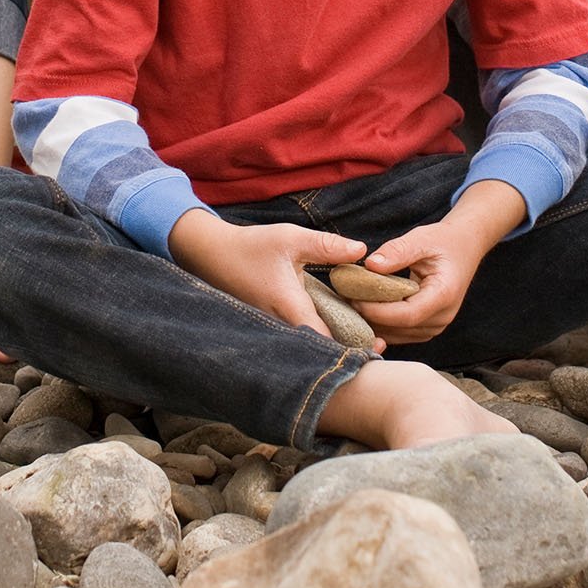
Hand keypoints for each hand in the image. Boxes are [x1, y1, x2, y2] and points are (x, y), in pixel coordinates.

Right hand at [169, 212, 366, 337]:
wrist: (210, 254)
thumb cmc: (251, 246)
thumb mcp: (291, 238)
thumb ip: (327, 246)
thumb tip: (362, 250)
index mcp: (289, 307)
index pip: (326, 340)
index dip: (353, 344)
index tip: (377, 342)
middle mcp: (280, 326)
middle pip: (321, 349)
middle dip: (348, 348)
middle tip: (377, 342)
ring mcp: (273, 330)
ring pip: (309, 346)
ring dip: (334, 343)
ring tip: (363, 337)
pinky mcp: (269, 327)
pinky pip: (298, 338)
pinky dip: (317, 336)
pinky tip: (335, 327)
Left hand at [359, 183, 519, 344]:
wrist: (464, 247)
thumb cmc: (443, 242)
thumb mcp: (421, 239)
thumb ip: (397, 251)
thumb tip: (370, 265)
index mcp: (444, 295)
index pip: (407, 314)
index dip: (378, 310)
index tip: (353, 298)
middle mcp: (442, 317)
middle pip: (400, 328)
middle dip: (370, 317)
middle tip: (343, 302)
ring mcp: (436, 326)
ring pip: (398, 335)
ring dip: (373, 323)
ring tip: (349, 305)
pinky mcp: (427, 327)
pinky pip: (400, 333)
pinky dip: (381, 324)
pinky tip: (364, 310)